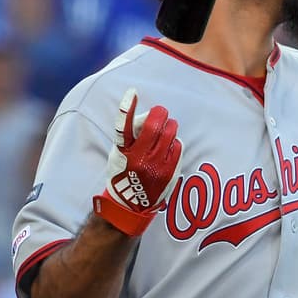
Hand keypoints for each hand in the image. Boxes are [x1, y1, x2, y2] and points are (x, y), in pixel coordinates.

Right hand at [92, 87, 183, 235]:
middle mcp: (139, 158)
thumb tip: (148, 117)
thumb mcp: (119, 154)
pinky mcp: (170, 172)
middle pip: (154, 125)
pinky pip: (178, 146)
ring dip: (170, 125)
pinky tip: (170, 146)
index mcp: (124, 152)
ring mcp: (156, 165)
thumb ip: (131, 136)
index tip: (132, 91)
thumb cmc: (124, 174)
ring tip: (168, 127)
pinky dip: (175, 142)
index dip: (127, 107)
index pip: (123, 126)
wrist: (131, 205)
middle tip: (161, 112)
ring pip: (169, 133)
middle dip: (159, 113)